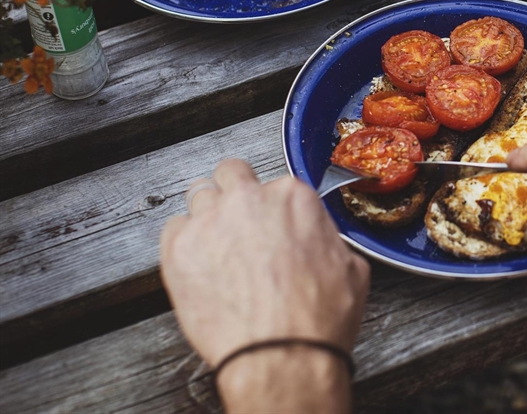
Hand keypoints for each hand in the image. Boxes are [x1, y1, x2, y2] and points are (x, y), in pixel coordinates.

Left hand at [160, 160, 369, 411]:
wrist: (282, 356)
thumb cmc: (316, 319)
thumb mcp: (350, 269)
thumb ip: (327, 240)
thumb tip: (320, 243)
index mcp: (293, 197)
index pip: (275, 183)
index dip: (274, 207)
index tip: (272, 225)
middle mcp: (249, 199)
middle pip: (230, 173)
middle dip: (234, 192)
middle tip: (238, 221)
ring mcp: (210, 221)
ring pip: (198, 194)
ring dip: (207, 215)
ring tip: (215, 245)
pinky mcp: (178, 249)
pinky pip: (172, 228)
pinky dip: (183, 242)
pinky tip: (198, 265)